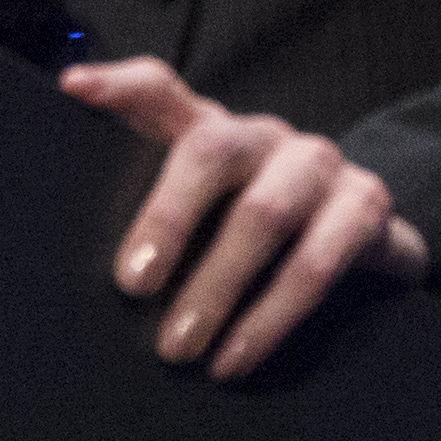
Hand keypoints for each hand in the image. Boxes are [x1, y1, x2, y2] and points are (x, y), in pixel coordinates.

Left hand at [58, 56, 429, 380]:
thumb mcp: (205, 215)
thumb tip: (90, 271)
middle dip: (168, 219)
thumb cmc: (254, 232)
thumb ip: (149, 213)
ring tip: (181, 347)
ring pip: (266, 213)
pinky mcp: (366, 207)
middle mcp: (263, 135)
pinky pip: (318, 264)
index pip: (161, 89)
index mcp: (212, 127)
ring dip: (220, 287)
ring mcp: (320, 164)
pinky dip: (271, 318)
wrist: (366, 243)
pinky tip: (236, 356)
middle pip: (210, 152)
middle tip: (133, 287)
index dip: (121, 84)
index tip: (74, 89)